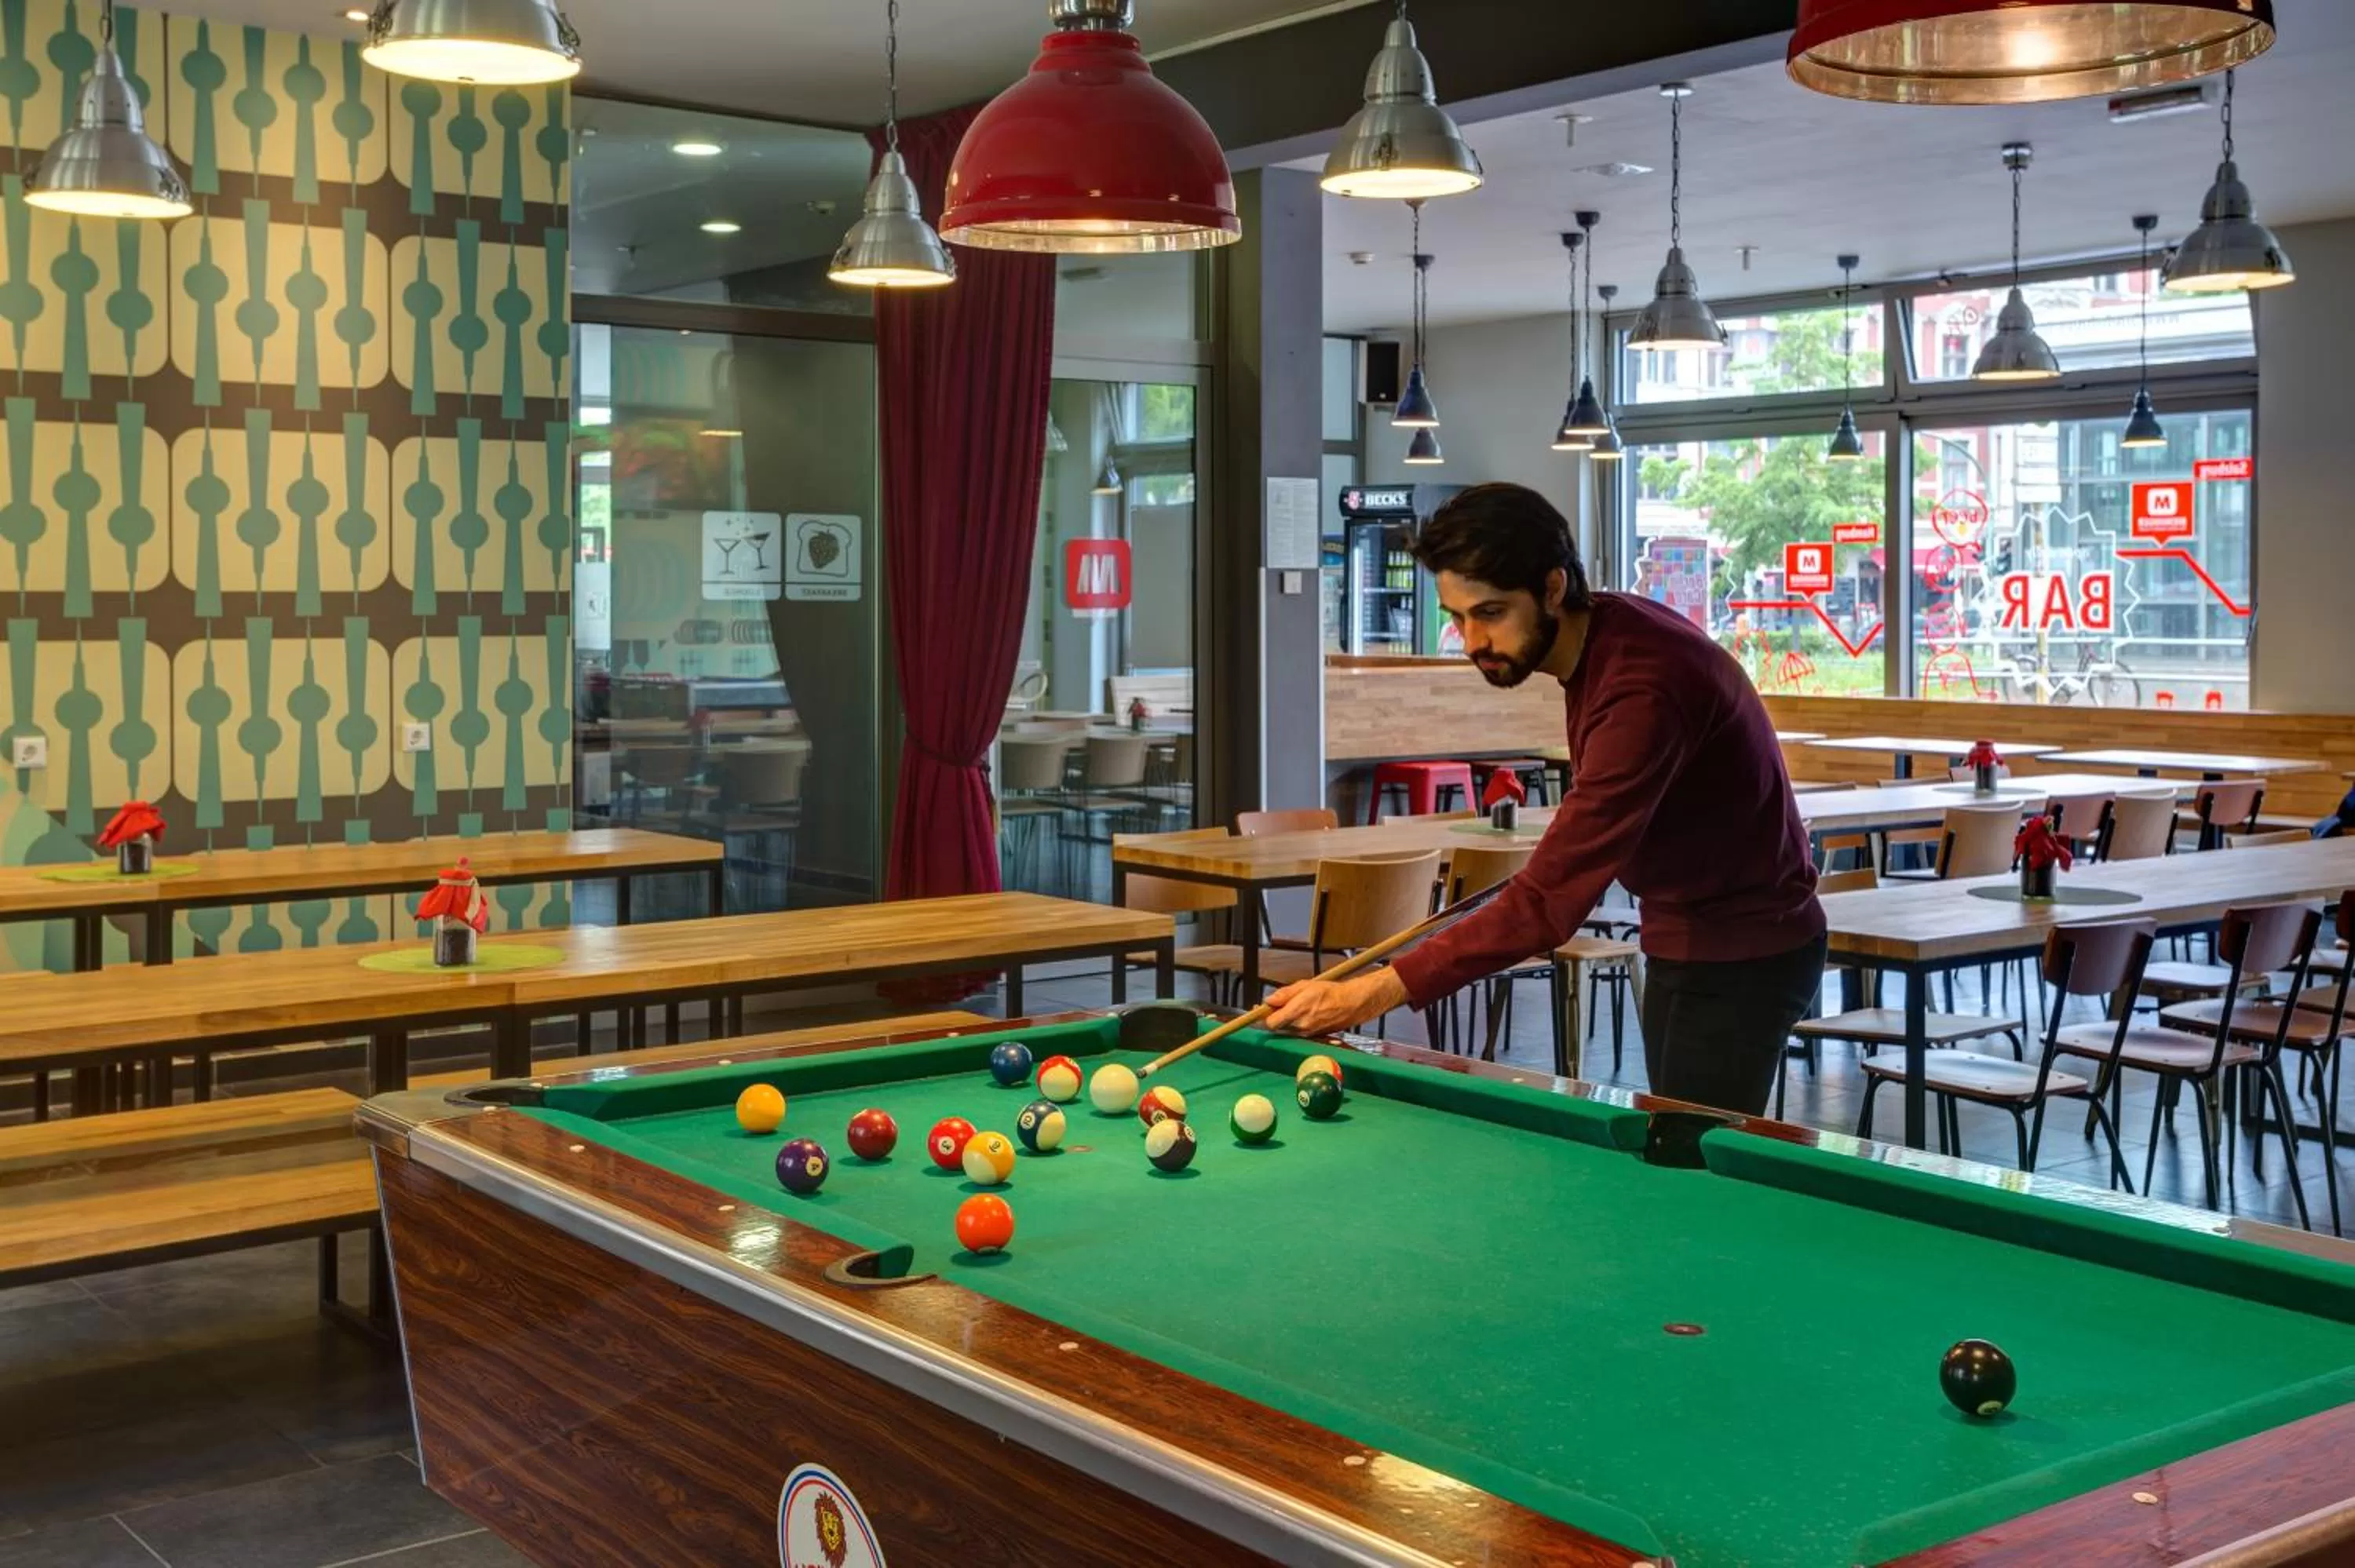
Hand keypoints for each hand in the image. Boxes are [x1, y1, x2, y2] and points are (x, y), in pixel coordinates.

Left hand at [1262, 968, 1408, 1037]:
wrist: (1352, 1004)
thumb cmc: (1330, 992)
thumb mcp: (1305, 986)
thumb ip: (1285, 994)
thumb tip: (1268, 1000)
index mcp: (1297, 1011)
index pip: (1270, 1022)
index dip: (1262, 1017)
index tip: (1256, 1011)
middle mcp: (1300, 1026)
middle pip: (1276, 1026)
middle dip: (1273, 1016)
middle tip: (1273, 1005)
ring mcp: (1306, 1033)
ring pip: (1286, 1029)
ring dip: (1284, 1019)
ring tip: (1295, 1006)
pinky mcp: (1312, 1036)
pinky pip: (1296, 1031)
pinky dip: (1294, 1023)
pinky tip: (1302, 1013)